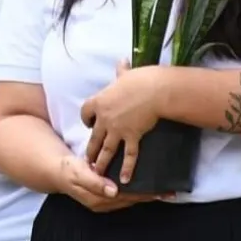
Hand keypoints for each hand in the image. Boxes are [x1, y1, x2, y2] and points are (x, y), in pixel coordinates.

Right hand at [55, 155, 165, 212]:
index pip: (128, 198)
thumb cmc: (68, 170)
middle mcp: (105, 203)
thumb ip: (95, 182)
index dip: (145, 195)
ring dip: (146, 194)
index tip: (161, 192)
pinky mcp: (106, 194)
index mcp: (100, 199)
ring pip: (130, 198)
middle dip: (151, 196)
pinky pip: (126, 194)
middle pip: (132, 200)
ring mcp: (106, 200)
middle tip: (171, 192)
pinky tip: (145, 184)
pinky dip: (137, 190)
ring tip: (164, 190)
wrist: (57, 170)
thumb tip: (114, 191)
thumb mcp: (79, 173)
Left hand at [80, 59, 163, 183]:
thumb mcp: (126, 74)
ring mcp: (117, 129)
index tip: (88, 124)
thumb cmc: (140, 79)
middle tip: (86, 160)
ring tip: (97, 173)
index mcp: (99, 101)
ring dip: (100, 162)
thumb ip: (121, 71)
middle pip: (93, 136)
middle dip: (90, 149)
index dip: (86, 119)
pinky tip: (124, 179)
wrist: (154, 91)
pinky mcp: (131, 136)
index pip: (85, 112)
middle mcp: (104, 118)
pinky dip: (126, 168)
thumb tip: (121, 61)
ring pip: (105, 149)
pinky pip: (127, 155)